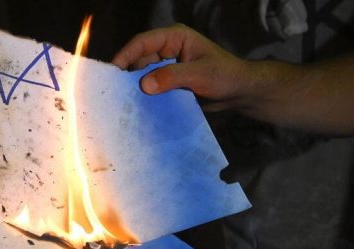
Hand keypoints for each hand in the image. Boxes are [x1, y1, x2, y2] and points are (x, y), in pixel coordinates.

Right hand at [112, 24, 252, 112]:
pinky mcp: (170, 82)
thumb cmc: (226, 76)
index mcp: (174, 38)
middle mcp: (168, 50)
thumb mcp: (200, 75)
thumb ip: (172, 77)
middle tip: (112, 91)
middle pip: (139, 58)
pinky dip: (145, 94)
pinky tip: (136, 105)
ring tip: (120, 100)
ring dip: (135, 86)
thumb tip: (143, 85)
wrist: (241, 92)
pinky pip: (152, 86)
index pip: (143, 42)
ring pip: (144, 74)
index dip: (125, 55)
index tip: (112, 72)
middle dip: (127, 73)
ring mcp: (168, 66)